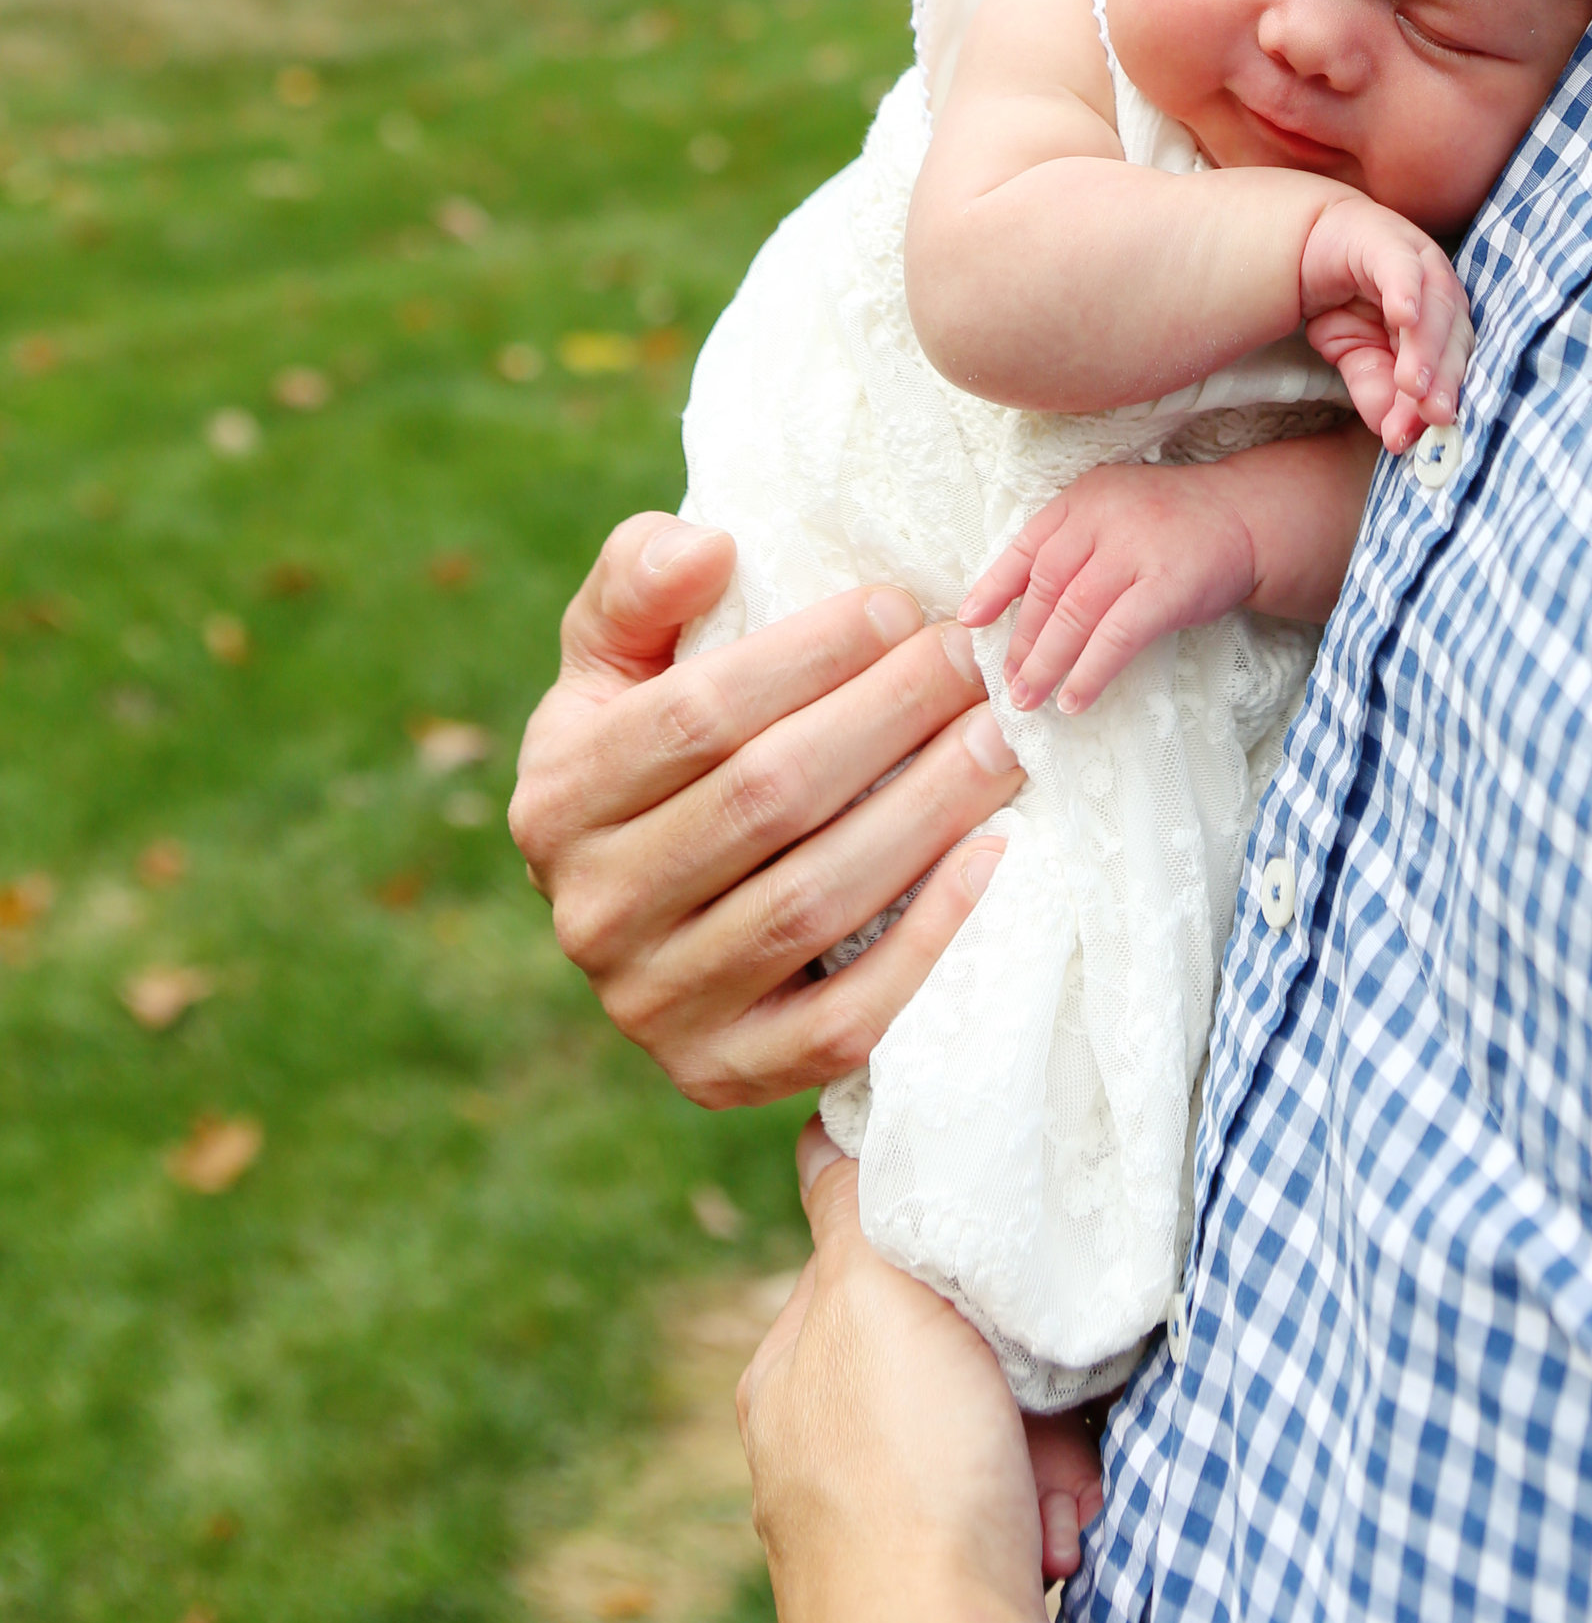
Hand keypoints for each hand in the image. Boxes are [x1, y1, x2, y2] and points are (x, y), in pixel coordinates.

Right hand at [508, 513, 1025, 1106]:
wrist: (646, 911)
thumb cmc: (649, 746)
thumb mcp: (612, 658)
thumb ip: (639, 583)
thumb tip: (704, 547)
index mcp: (559, 798)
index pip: (695, 716)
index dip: (808, 656)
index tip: (900, 607)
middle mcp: (593, 911)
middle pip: (766, 802)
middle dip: (887, 719)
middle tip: (972, 663)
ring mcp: (656, 1008)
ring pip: (812, 904)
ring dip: (925, 814)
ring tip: (1002, 742)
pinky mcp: (726, 1076)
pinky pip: (843, 1020)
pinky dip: (926, 942)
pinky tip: (991, 858)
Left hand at [739, 1123, 1079, 1622]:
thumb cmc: (906, 1484)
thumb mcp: (870, 1306)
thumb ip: (851, 1212)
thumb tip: (827, 1124)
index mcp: (795, 1369)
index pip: (873, 1260)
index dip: (945, 1257)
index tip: (994, 1275)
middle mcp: (828, 1440)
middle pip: (948, 1346)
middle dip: (1016, 1369)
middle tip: (1039, 1400)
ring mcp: (883, 1511)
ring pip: (995, 1424)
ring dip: (1047, 1445)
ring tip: (1052, 1488)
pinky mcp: (940, 1566)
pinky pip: (1013, 1500)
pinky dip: (1046, 1506)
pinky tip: (1052, 1530)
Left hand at [962, 462, 1260, 712]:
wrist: (1247, 517)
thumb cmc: (1174, 526)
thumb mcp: (1117, 513)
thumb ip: (1075, 544)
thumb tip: (1018, 607)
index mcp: (1085, 498)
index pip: (1029, 545)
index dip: (995, 586)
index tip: (970, 622)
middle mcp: (1105, 516)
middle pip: (1047, 587)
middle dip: (1022, 640)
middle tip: (1008, 683)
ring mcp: (1137, 548)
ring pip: (1073, 613)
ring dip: (1045, 663)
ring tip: (1028, 699)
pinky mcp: (1169, 584)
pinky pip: (1117, 636)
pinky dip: (1090, 671)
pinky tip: (1074, 699)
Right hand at [1298, 195, 1471, 448]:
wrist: (1310, 244)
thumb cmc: (1345, 301)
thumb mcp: (1355, 356)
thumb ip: (1375, 390)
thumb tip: (1392, 434)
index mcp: (1444, 324)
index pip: (1451, 368)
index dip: (1442, 401)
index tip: (1429, 436)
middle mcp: (1443, 292)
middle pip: (1454, 340)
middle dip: (1443, 381)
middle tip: (1431, 415)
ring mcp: (1421, 262)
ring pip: (1435, 308)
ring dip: (1425, 349)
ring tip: (1412, 384)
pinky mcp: (1390, 241)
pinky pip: (1403, 268)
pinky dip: (1406, 292)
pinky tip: (1403, 315)